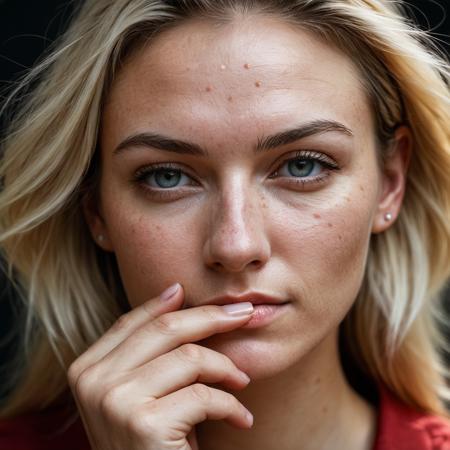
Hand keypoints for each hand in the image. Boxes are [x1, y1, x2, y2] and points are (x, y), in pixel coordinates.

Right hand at [67, 283, 253, 449]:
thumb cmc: (150, 441)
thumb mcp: (140, 392)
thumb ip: (150, 349)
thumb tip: (175, 291)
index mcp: (87, 369)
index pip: (133, 321)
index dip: (170, 303)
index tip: (201, 295)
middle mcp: (94, 382)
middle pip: (166, 328)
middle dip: (213, 317)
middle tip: (246, 313)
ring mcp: (115, 402)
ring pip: (191, 358)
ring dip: (227, 369)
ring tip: (242, 382)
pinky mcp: (144, 424)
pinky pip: (204, 396)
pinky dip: (231, 406)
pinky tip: (241, 418)